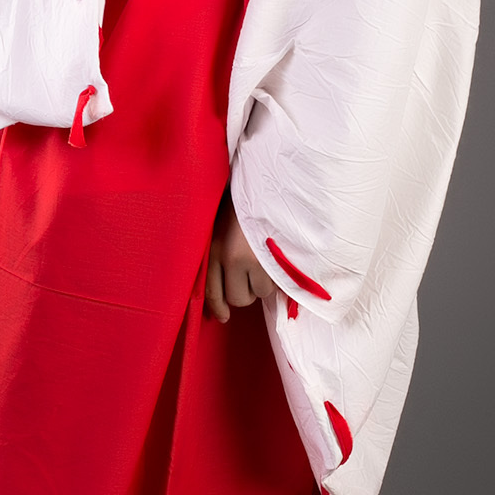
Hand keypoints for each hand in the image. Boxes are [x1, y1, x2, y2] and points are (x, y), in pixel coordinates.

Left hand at [204, 201, 281, 323]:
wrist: (271, 177)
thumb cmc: (245, 198)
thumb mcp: (222, 222)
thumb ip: (220, 250)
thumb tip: (225, 285)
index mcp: (215, 247)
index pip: (211, 291)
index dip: (218, 308)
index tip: (223, 316)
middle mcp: (233, 257)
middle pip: (239, 299)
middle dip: (247, 290)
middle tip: (253, 272)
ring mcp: (258, 259)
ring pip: (262, 292)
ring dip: (266, 281)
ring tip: (268, 257)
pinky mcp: (280, 259)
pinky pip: (281, 284)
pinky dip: (283, 277)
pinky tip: (282, 260)